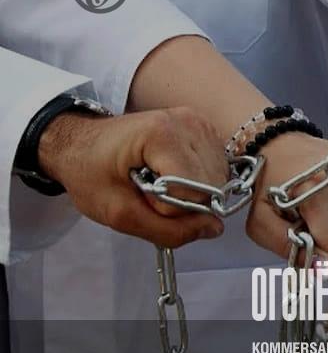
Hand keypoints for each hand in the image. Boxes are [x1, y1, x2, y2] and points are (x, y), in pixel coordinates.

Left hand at [40, 107, 227, 247]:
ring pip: (220, 179)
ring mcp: (200, 122)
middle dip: (185, 202)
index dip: (168, 209)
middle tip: (151, 192)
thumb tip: (214, 229)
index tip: (140, 197)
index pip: (193, 192)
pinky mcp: (206, 127)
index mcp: (163, 134)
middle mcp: (189, 122)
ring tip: (161, 180)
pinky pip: (219, 168)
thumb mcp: (118, 213)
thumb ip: (168, 230)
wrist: (82, 143)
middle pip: (211, 186)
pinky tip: (176, 173)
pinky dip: (201, 181)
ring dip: (194, 193)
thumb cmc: (91, 173)